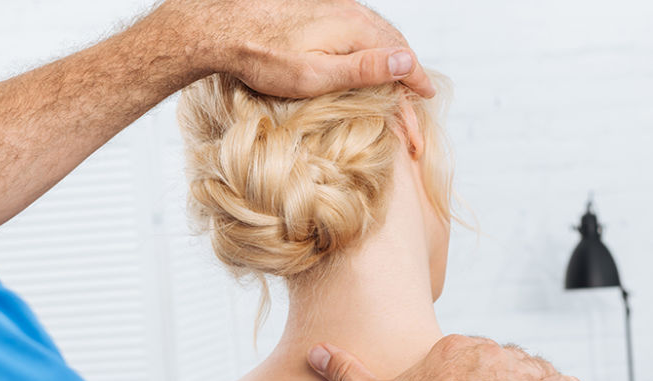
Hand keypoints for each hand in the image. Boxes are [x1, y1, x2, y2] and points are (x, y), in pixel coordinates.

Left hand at [153, 0, 434, 97]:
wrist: (224, 27)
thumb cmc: (264, 56)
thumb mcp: (315, 74)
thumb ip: (363, 69)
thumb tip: (406, 62)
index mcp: (356, 29)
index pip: (402, 57)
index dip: (417, 80)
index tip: (428, 97)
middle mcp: (351, 13)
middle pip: (394, 44)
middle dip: (408, 72)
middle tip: (417, 99)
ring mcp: (336, 9)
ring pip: (377, 35)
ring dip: (391, 59)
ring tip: (398, 83)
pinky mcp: (321, 10)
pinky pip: (359, 29)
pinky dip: (371, 47)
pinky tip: (365, 59)